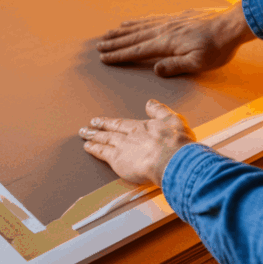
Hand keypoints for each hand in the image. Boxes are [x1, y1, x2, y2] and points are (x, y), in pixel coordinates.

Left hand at [79, 100, 195, 185]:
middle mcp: (131, 134)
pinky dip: (93, 149)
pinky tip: (87, 147)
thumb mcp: (174, 121)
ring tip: (84, 134)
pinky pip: (101, 152)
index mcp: (144, 126)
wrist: (172, 160)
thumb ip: (160, 111)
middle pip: (112, 129)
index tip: (103, 121)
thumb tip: (150, 102)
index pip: (124, 123)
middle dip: (100, 127)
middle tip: (89, 125)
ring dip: (93, 136)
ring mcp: (122, 146)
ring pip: (104, 139)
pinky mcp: (117, 159)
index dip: (112, 122)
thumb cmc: (178, 145)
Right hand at [96, 3, 257, 76]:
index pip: (137, 51)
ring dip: (123, 31)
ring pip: (140, 27)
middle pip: (134, 37)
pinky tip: (133, 22)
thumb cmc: (218, 47)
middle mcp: (164, 30)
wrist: (232, 24)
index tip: (104, 58)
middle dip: (115, 42)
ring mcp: (170, 21)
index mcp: (167, 43)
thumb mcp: (198, 63)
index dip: (119, 55)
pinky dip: (138, 22)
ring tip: (109, 33)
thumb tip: (155, 69)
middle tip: (99, 46)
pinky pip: (151, 19)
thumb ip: (175, 66)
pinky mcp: (177, 17)